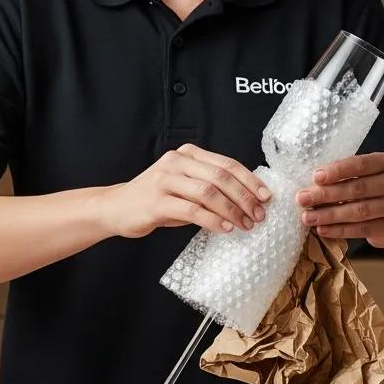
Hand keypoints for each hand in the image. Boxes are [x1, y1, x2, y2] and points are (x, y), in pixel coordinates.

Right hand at [103, 143, 271, 238]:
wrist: (117, 207)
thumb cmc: (156, 200)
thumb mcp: (184, 187)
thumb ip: (210, 187)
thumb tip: (246, 200)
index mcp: (188, 154)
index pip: (227, 164)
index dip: (249, 180)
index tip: (266, 196)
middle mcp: (177, 162)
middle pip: (221, 177)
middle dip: (245, 197)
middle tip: (259, 215)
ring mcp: (166, 179)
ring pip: (209, 192)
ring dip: (232, 210)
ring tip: (246, 224)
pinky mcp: (157, 201)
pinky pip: (192, 210)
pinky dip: (213, 220)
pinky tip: (225, 228)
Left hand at [295, 152, 383, 249]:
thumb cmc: (375, 193)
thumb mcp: (366, 178)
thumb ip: (345, 177)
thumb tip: (309, 186)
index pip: (361, 164)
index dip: (338, 170)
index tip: (316, 176)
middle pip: (357, 188)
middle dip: (326, 194)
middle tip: (302, 199)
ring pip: (359, 211)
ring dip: (330, 215)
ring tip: (308, 218)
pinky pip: (362, 229)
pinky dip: (339, 230)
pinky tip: (322, 230)